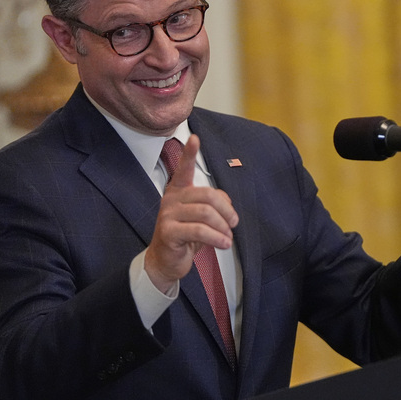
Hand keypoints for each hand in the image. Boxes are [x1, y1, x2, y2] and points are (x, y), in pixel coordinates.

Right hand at [144, 135, 238, 292]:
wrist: (166, 260)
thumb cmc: (186, 236)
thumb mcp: (202, 217)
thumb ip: (214, 203)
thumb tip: (227, 204)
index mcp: (179, 190)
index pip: (184, 168)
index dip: (189, 153)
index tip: (195, 138)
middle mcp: (171, 199)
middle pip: (207, 195)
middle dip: (226, 210)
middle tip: (233, 224)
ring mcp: (167, 215)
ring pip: (205, 213)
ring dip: (223, 227)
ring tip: (228, 237)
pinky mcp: (168, 232)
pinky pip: (198, 230)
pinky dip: (216, 237)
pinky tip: (223, 243)